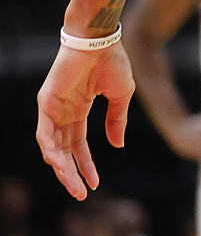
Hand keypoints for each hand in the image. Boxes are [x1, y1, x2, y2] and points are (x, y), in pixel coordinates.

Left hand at [36, 42, 134, 198]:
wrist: (100, 40)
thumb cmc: (112, 62)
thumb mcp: (121, 96)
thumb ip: (116, 120)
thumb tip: (117, 145)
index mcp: (80, 109)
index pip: (79, 145)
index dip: (86, 164)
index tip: (94, 184)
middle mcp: (63, 112)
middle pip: (65, 150)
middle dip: (72, 173)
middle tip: (80, 194)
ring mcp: (52, 108)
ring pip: (52, 147)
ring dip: (62, 168)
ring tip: (73, 185)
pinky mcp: (46, 103)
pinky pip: (44, 133)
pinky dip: (50, 150)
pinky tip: (60, 165)